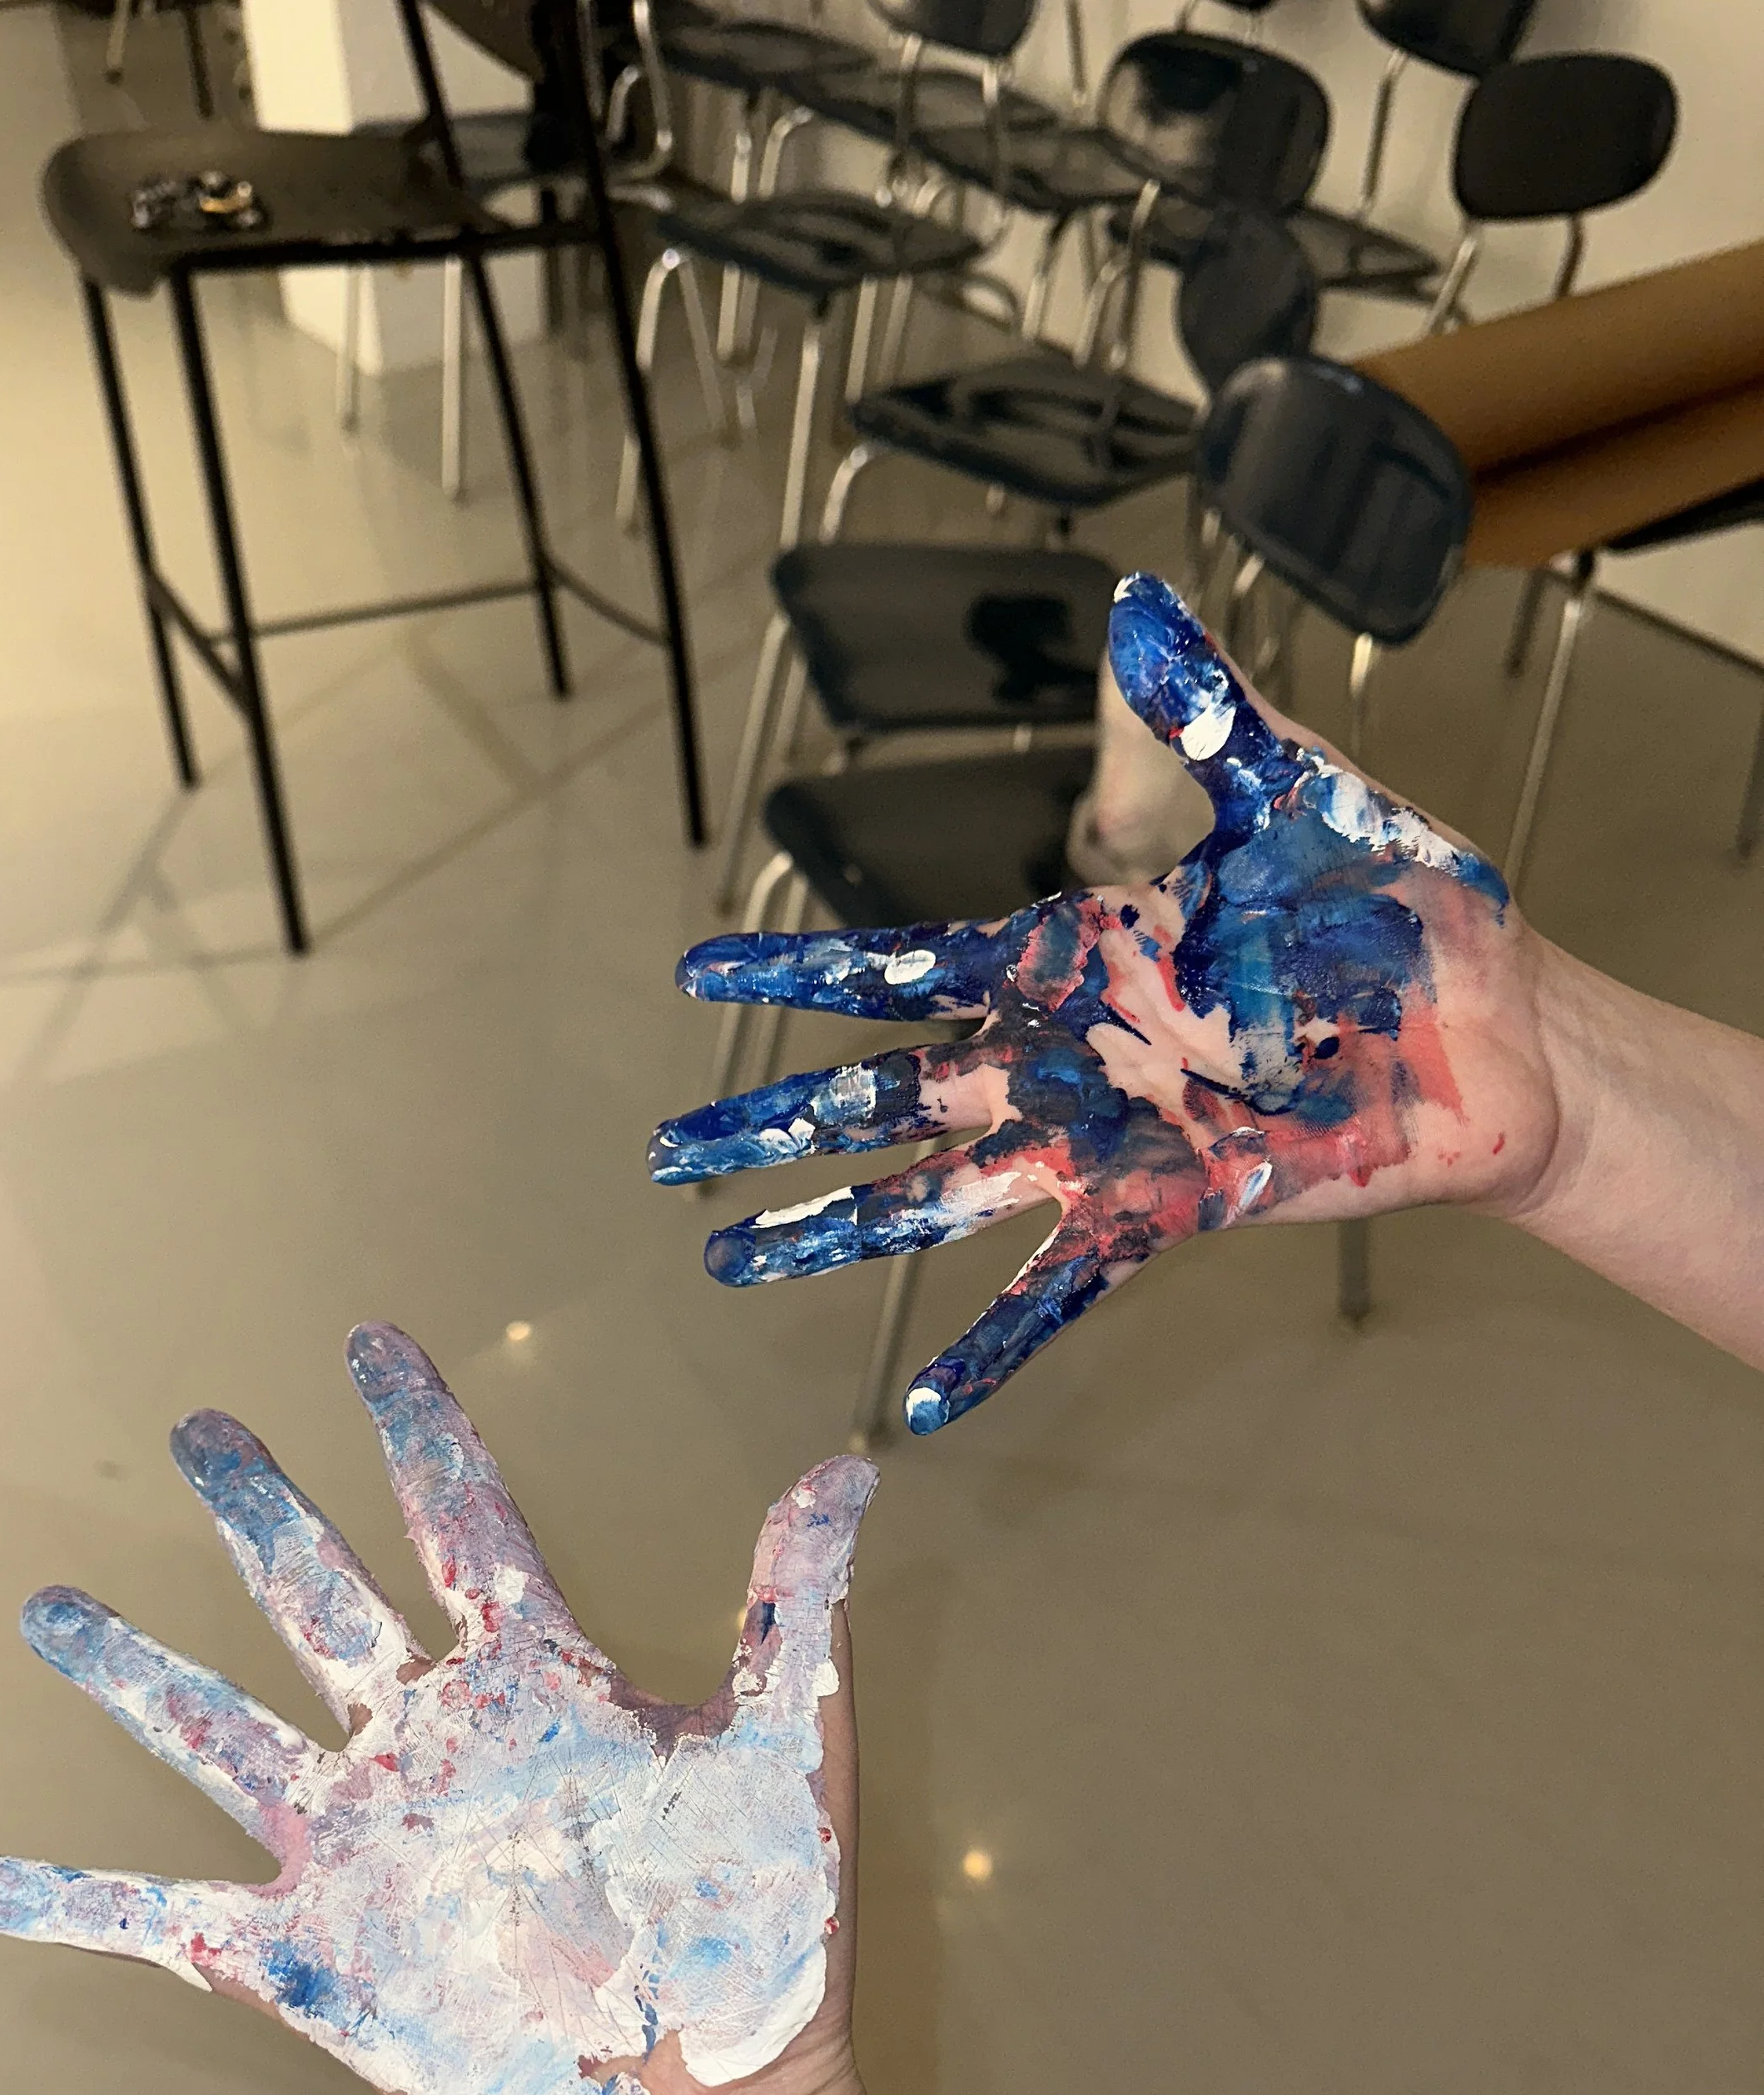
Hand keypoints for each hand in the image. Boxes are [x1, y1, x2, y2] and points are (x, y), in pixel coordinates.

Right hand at [0, 1326, 874, 2094]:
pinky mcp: (307, 1953)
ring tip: (54, 1608)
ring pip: (216, 1730)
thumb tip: (848, 1469)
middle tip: (200, 1430)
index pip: (461, 1520)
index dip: (417, 1430)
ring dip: (134, 1675)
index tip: (372, 1343)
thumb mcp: (788, 1754)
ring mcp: (359, 1848)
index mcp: (533, 1686)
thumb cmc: (758, 1941)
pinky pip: (159, 1916)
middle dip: (257, 1512)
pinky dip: (65, 1901)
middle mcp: (429, 1748)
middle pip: (318, 1598)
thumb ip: (798, 1608)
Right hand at [651, 574, 1558, 1431]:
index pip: (911, 965)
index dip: (801, 973)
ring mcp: (1113, 1144)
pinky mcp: (1173, 1213)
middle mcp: (1072, 1056)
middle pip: (887, 1093)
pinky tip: (924, 1407)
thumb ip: (1208, 717)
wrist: (1508, 1030)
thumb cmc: (1401, 905)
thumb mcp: (1296, 796)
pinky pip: (1063, 1287)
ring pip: (940, 1194)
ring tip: (735, 1262)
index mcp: (1081, 955)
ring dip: (837, 1229)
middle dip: (775, 1124)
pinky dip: (997, 1348)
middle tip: (670, 1153)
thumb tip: (1144, 603)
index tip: (700, 973)